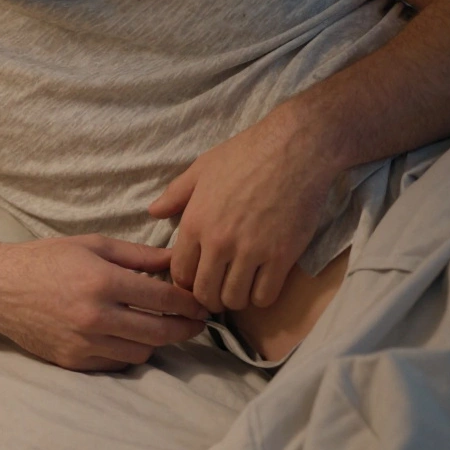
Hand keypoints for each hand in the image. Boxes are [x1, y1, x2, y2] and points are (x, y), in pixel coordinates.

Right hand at [0, 234, 208, 371]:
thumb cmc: (46, 259)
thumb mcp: (92, 245)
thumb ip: (137, 256)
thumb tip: (175, 261)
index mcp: (102, 281)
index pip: (163, 300)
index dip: (190, 304)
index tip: (201, 304)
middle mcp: (96, 316)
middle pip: (159, 332)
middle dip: (185, 328)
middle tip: (196, 323)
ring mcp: (84, 343)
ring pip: (141, 353)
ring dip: (156, 341)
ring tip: (158, 327)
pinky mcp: (73, 361)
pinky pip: (116, 363)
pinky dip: (127, 351)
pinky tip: (127, 336)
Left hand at [148, 106, 337, 312]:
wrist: (295, 150)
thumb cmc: (246, 154)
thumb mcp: (202, 168)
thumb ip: (175, 194)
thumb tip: (154, 212)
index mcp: (195, 223)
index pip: (180, 273)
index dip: (186, 281)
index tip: (197, 278)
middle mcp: (219, 243)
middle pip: (205, 293)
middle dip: (209, 296)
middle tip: (218, 288)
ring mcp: (251, 252)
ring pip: (234, 300)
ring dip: (235, 298)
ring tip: (240, 286)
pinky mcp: (281, 257)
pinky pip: (265, 296)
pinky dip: (262, 296)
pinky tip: (262, 283)